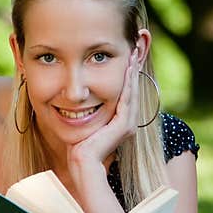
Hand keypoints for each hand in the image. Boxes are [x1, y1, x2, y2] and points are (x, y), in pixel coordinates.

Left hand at [67, 47, 140, 171]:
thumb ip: (87, 113)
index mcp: (120, 122)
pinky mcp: (124, 125)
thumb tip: (77, 103)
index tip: (126, 59)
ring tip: (134, 55)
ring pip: (132, 91)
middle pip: (132, 90)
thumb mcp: (84, 124)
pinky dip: (128, 83)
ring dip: (133, 72)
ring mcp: (128, 124)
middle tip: (135, 50)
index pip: (125, 93)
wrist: (81, 161)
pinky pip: (127, 98)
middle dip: (133, 70)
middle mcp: (127, 122)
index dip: (126, 76)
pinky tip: (129, 70)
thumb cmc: (78, 146)